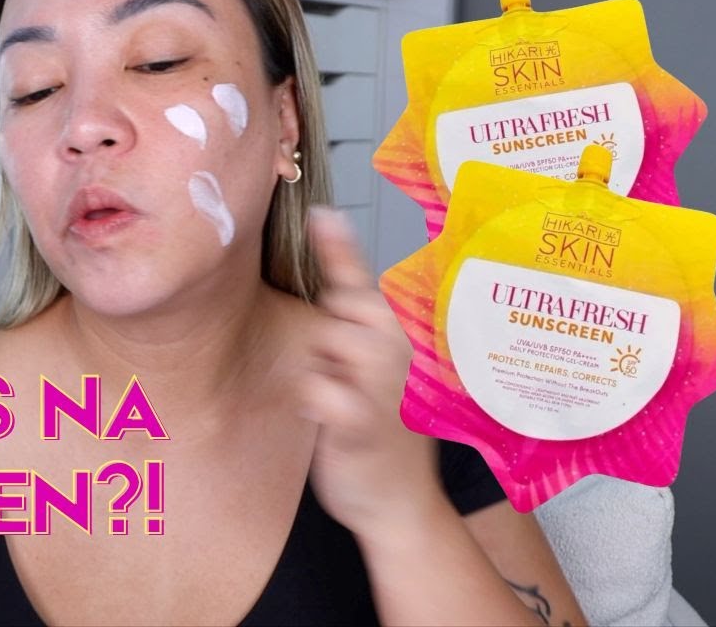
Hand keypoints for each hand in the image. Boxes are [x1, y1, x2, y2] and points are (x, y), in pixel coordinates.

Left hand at [296, 207, 440, 534]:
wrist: (399, 503)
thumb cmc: (376, 428)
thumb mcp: (365, 369)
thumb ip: (347, 323)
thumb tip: (318, 280)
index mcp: (396, 335)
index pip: (360, 281)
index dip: (341, 246)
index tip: (322, 212)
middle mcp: (394, 349)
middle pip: (336, 309)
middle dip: (330, 338)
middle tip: (350, 382)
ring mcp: (380, 383)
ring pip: (324, 345)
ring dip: (322, 374)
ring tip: (347, 406)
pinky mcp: (358, 418)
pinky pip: (318, 390)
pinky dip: (317, 403)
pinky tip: (335, 423)